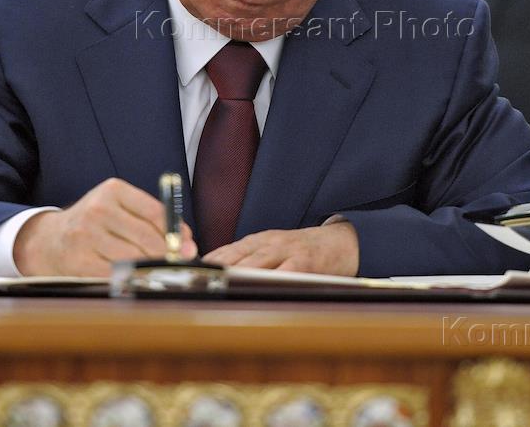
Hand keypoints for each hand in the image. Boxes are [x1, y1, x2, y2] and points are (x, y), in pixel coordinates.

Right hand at [14, 177, 196, 275]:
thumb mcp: (120, 209)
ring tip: (161, 274)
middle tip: (180, 266)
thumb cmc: (96, 225)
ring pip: (132, 258)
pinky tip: (139, 281)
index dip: (177, 233)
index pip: (156, 212)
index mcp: (113, 190)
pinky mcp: (78, 261)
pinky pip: (114, 275)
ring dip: (152, 270)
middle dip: (168, 255)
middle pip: (146, 238)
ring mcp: (85, 236)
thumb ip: (153, 220)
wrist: (49, 240)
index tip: (188, 247)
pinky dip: (131, 281)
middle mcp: (98, 210)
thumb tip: (187, 242)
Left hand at [203, 222, 359, 275]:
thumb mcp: (273, 248)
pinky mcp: (305, 261)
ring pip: (257, 263)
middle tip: (197, 283)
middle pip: (237, 257)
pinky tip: (260, 288)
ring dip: (237, 275)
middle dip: (216, 271)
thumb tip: (217, 276)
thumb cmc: (303, 250)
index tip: (188, 276)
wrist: (342, 241)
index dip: (207, 264)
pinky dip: (272, 280)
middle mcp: (269, 243)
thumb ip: (249, 259)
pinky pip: (285, 271)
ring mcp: (287, 250)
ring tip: (219, 286)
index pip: (226, 251)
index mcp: (258, 240)